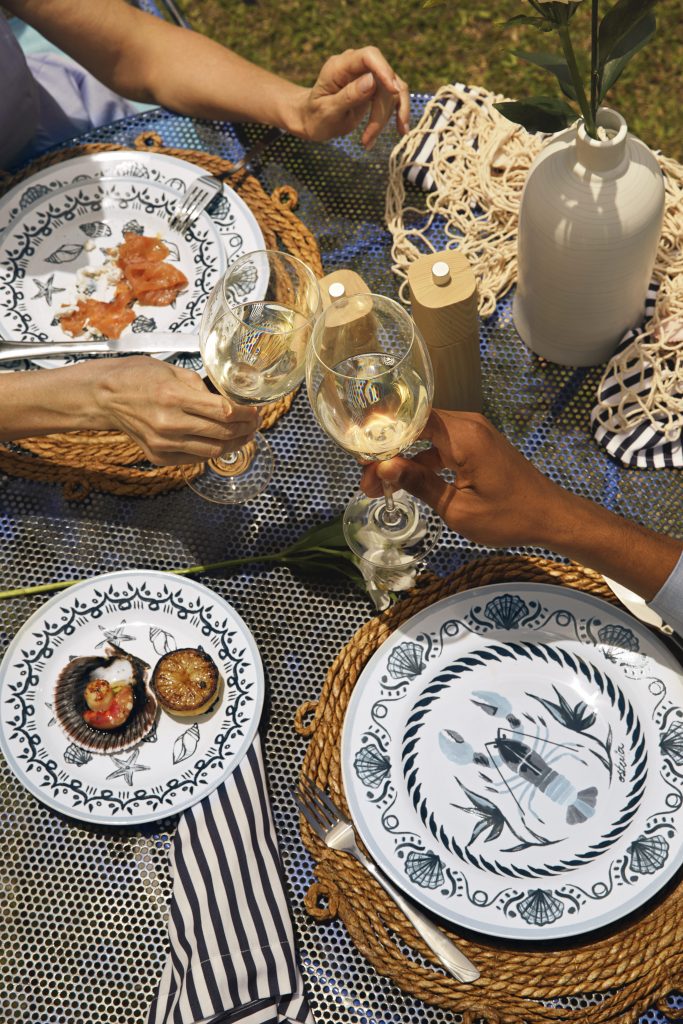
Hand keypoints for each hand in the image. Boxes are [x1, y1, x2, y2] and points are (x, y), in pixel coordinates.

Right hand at [90, 357, 259, 464]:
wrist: (104, 398)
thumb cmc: (135, 377)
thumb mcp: (171, 370)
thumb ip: (200, 386)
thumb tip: (226, 398)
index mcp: (173, 397)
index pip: (224, 412)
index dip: (247, 413)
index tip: (256, 410)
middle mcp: (169, 424)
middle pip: (223, 433)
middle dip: (246, 428)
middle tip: (256, 422)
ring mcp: (164, 444)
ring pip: (213, 450)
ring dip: (234, 444)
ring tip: (244, 434)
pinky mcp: (160, 457)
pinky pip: (196, 458)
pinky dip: (213, 450)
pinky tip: (221, 441)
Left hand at [297, 46, 408, 148]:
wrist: (312, 120)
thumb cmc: (315, 116)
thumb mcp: (327, 111)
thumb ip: (348, 96)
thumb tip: (372, 81)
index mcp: (340, 66)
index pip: (369, 56)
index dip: (384, 70)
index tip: (394, 91)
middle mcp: (356, 66)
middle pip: (383, 81)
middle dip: (380, 113)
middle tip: (368, 139)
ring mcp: (368, 76)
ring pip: (392, 93)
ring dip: (386, 119)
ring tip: (369, 142)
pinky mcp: (377, 89)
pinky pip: (394, 99)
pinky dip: (397, 116)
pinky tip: (400, 131)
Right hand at [360, 410, 567, 547]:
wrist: (550, 516)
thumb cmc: (508, 516)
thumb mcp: (458, 508)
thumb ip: (420, 484)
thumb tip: (386, 468)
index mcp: (463, 436)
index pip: (411, 418)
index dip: (381, 433)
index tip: (360, 456)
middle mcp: (468, 425)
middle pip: (415, 426)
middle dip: (387, 452)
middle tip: (367, 481)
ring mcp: (474, 433)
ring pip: (425, 437)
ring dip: (402, 459)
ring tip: (379, 486)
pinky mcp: (477, 445)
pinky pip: (441, 445)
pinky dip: (421, 461)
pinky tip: (405, 481)